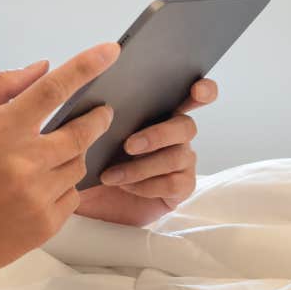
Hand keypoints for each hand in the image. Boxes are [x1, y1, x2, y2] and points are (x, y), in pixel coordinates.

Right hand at [0, 43, 118, 282]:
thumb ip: (2, 87)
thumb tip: (44, 67)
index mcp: (0, 130)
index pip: (54, 89)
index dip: (86, 66)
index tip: (109, 51)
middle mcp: (23, 163)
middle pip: (82, 131)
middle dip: (98, 117)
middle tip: (101, 111)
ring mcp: (36, 197)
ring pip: (79, 165)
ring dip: (74, 154)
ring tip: (53, 155)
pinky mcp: (44, 226)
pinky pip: (73, 197)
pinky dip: (65, 186)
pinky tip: (42, 186)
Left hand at [74, 78, 218, 227]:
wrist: (91, 199)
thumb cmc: (92, 159)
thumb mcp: (87, 134)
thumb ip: (96, 113)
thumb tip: (93, 96)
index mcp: (159, 110)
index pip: (194, 94)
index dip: (203, 90)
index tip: (196, 90)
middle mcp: (175, 133)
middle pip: (186, 126)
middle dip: (158, 134)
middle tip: (128, 145)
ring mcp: (182, 160)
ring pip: (178, 156)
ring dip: (142, 166)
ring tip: (111, 175)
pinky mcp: (181, 187)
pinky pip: (174, 183)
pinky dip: (147, 185)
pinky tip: (126, 187)